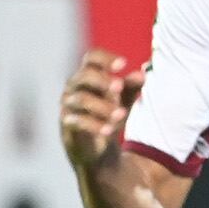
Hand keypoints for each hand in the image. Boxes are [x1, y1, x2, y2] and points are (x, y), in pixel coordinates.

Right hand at [60, 48, 142, 170]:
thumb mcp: (124, 101)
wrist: (97, 149)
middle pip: (84, 75)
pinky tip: (110, 130)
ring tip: (122, 114)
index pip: (92, 58)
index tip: (123, 64)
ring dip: (103, 106)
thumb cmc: (108, 116)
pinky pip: (78, 121)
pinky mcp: (66, 124)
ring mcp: (68, 105)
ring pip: (81, 98)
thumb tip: (142, 74)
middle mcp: (74, 86)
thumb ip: (131, 87)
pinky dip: (95, 125)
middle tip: (119, 86)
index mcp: (88, 75)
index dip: (105, 58)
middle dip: (102, 80)